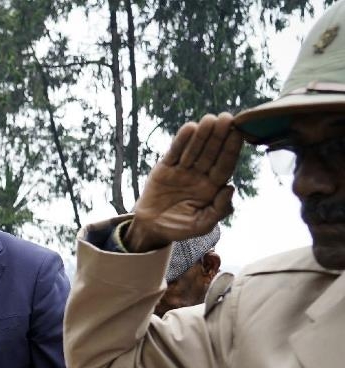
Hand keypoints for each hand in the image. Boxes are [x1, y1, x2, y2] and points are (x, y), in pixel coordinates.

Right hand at [125, 112, 241, 252]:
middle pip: (212, 152)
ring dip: (202, 134)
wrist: (151, 228)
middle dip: (219, 136)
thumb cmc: (179, 228)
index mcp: (212, 188)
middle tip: (227, 118)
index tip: (238, 132)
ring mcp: (182, 170)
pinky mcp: (165, 168)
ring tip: (209, 119)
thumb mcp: (202, 226)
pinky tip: (190, 128)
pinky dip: (181, 140)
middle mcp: (199, 175)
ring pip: (195, 149)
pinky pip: (175, 152)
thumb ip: (219, 210)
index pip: (225, 165)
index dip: (231, 149)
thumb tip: (230, 187)